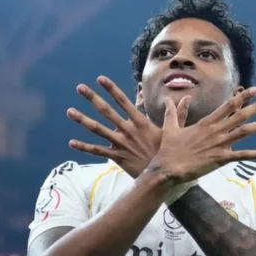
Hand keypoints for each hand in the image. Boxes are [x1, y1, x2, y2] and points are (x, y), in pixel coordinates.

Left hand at [66, 76, 190, 177]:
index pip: (123, 101)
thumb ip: (177, 114)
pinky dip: (84, 147)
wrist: (163, 176)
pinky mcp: (116, 157)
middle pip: (106, 111)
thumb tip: (185, 99)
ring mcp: (120, 143)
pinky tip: (71, 142)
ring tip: (69, 111)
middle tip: (79, 87)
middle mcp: (128, 130)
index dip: (111, 89)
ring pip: (97, 129)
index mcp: (140, 122)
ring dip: (82, 120)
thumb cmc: (169, 154)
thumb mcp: (174, 132)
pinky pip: (97, 151)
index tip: (100, 78)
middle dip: (92, 98)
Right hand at [148, 87, 255, 183]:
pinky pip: (244, 155)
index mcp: (206, 122)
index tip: (254, 90)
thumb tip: (168, 99)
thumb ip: (173, 112)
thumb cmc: (169, 149)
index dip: (242, 97)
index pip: (228, 106)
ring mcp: (220, 144)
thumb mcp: (170, 127)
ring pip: (245, 132)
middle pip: (241, 115)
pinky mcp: (222, 159)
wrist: (168, 168)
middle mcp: (216, 131)